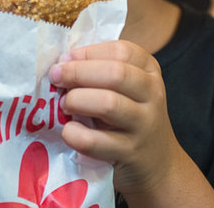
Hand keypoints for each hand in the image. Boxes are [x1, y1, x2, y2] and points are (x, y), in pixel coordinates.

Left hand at [48, 40, 177, 194]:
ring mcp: (143, 125)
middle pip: (115, 73)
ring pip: (108, 104)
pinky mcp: (129, 153)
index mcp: (149, 71)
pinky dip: (74, 134)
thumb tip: (63, 63)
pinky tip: (69, 131)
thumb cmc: (130, 118)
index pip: (121, 51)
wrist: (157, 163)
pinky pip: (95, 141)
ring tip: (65, 105)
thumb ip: (101, 71)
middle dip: (78, 72)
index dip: (88, 52)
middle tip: (56, 77)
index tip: (67, 59)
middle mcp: (152, 94)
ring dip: (76, 100)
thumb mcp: (126, 89)